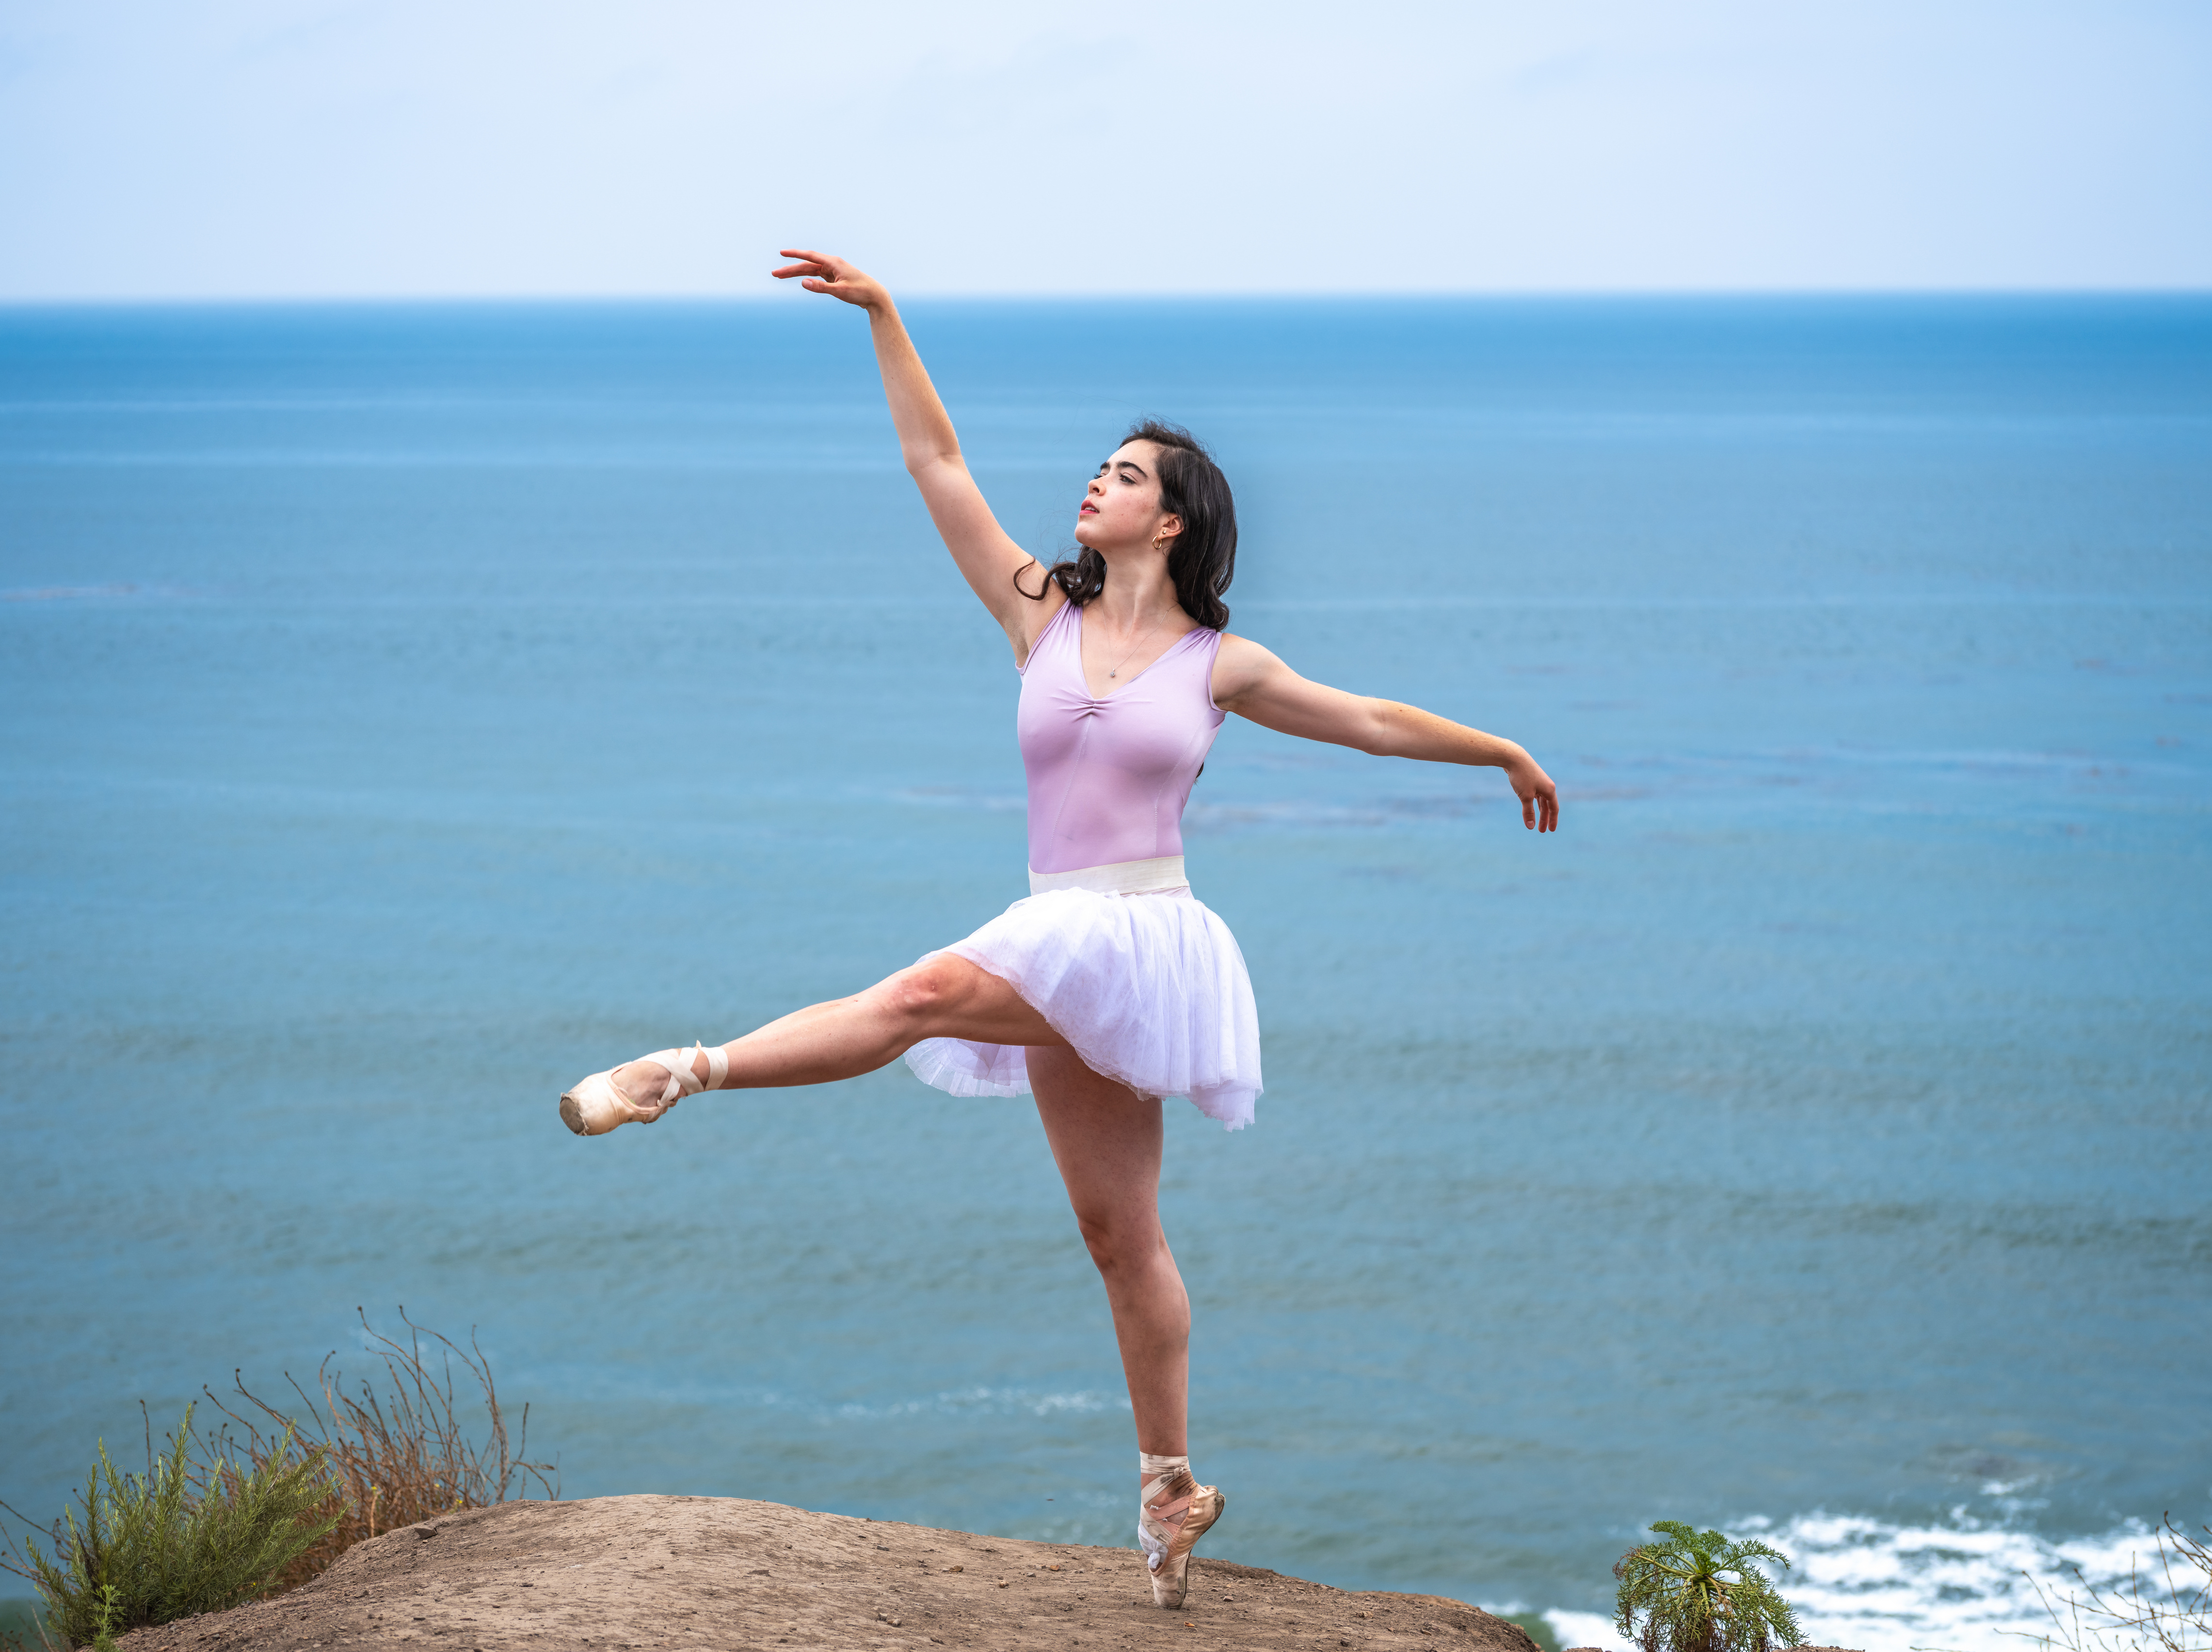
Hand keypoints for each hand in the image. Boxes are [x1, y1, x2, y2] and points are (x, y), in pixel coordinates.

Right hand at [771, 248, 889, 310]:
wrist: (875, 296)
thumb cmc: (860, 292)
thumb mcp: (840, 291)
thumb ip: (821, 288)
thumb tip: (803, 282)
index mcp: (833, 263)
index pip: (809, 256)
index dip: (795, 254)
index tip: (781, 253)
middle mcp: (832, 264)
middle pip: (806, 265)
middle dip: (790, 269)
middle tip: (774, 273)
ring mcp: (832, 271)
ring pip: (810, 270)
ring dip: (796, 273)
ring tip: (780, 276)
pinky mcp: (834, 278)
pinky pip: (817, 276)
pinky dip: (807, 277)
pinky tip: (799, 279)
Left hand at [1506, 752, 1559, 831]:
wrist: (1513, 757)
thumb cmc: (1521, 776)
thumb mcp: (1525, 797)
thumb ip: (1528, 812)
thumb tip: (1530, 826)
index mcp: (1549, 790)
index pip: (1554, 808)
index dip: (1553, 820)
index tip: (1550, 830)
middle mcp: (1546, 786)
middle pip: (1547, 806)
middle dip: (1545, 819)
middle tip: (1541, 831)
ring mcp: (1539, 782)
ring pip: (1540, 801)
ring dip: (1539, 812)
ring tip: (1536, 823)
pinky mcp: (1530, 780)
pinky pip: (1534, 795)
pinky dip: (1533, 803)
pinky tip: (1529, 807)